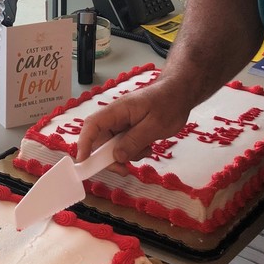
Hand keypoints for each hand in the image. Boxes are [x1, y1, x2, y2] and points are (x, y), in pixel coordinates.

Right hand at [74, 78, 189, 169]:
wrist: (180, 93)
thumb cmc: (169, 103)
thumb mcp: (154, 125)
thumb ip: (135, 141)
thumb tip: (117, 157)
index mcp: (118, 110)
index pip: (92, 125)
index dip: (84, 143)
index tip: (83, 161)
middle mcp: (116, 116)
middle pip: (101, 140)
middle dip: (110, 158)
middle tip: (124, 170)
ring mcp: (122, 123)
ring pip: (113, 145)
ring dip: (126, 154)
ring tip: (145, 151)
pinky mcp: (129, 128)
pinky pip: (124, 144)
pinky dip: (133, 151)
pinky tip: (147, 148)